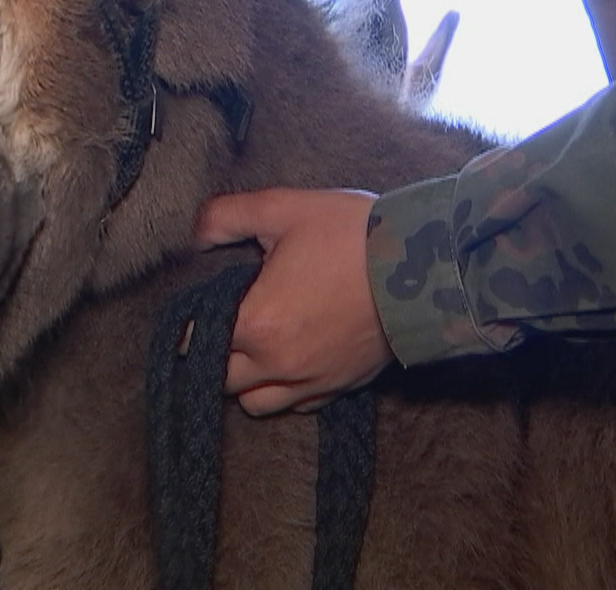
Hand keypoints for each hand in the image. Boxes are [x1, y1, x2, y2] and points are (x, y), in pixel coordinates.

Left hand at [195, 188, 392, 415]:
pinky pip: (299, 406)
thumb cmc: (351, 234)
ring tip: (255, 348)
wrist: (426, 264)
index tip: (194, 309)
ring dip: (247, 382)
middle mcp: (279, 364)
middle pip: (221, 380)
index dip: (189, 325)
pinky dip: (287, 391)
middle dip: (214, 355)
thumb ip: (225, 216)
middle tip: (223, 324)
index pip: (195, 341)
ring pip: (257, 403)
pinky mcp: (342, 387)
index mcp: (255, 323)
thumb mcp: (282, 208)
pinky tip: (291, 359)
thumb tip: (195, 235)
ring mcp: (313, 381)